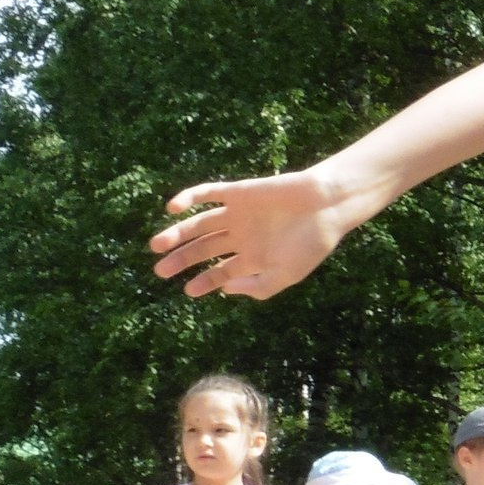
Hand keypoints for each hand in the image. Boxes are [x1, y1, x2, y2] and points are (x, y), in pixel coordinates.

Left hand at [150, 166, 359, 300]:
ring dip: (177, 234)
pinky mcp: (237, 193)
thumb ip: (257, 287)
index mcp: (254, 257)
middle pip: (203, 249)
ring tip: (157, 246)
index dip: (203, 281)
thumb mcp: (286, 275)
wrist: (326, 206)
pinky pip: (207, 194)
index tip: (188, 291)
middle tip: (160, 271)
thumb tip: (225, 289)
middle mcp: (241, 236)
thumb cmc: (311, 244)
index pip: (221, 272)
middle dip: (181, 260)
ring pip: (198, 225)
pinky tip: (173, 209)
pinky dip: (188, 199)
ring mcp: (237, 214)